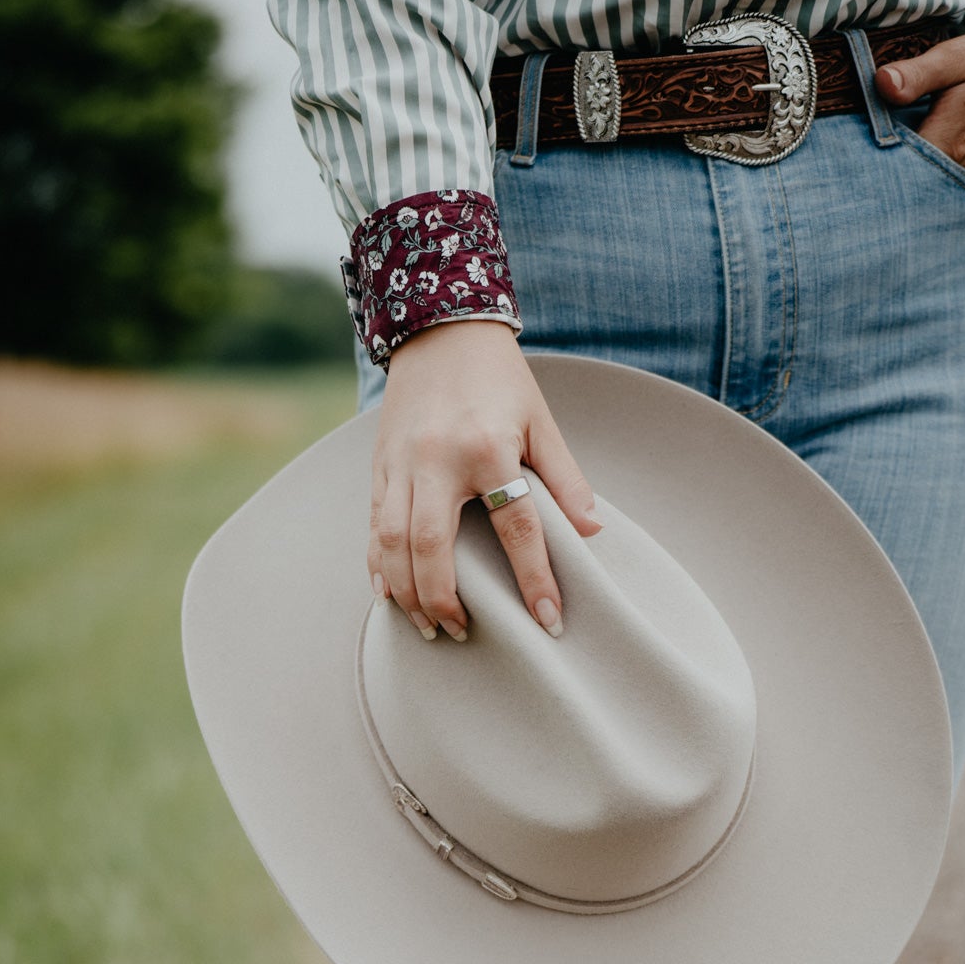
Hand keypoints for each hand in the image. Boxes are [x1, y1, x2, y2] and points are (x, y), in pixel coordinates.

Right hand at [367, 319, 601, 641]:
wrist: (439, 329)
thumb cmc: (500, 381)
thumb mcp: (541, 422)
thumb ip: (565, 479)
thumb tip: (593, 532)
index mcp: (488, 448)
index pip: (515, 528)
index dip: (534, 580)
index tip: (549, 622)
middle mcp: (437, 459)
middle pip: (431, 547)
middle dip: (443, 600)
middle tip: (462, 634)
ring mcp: (401, 463)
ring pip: (391, 542)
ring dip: (406, 593)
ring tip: (427, 627)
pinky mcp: (379, 465)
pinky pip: (372, 526)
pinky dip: (378, 566)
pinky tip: (390, 596)